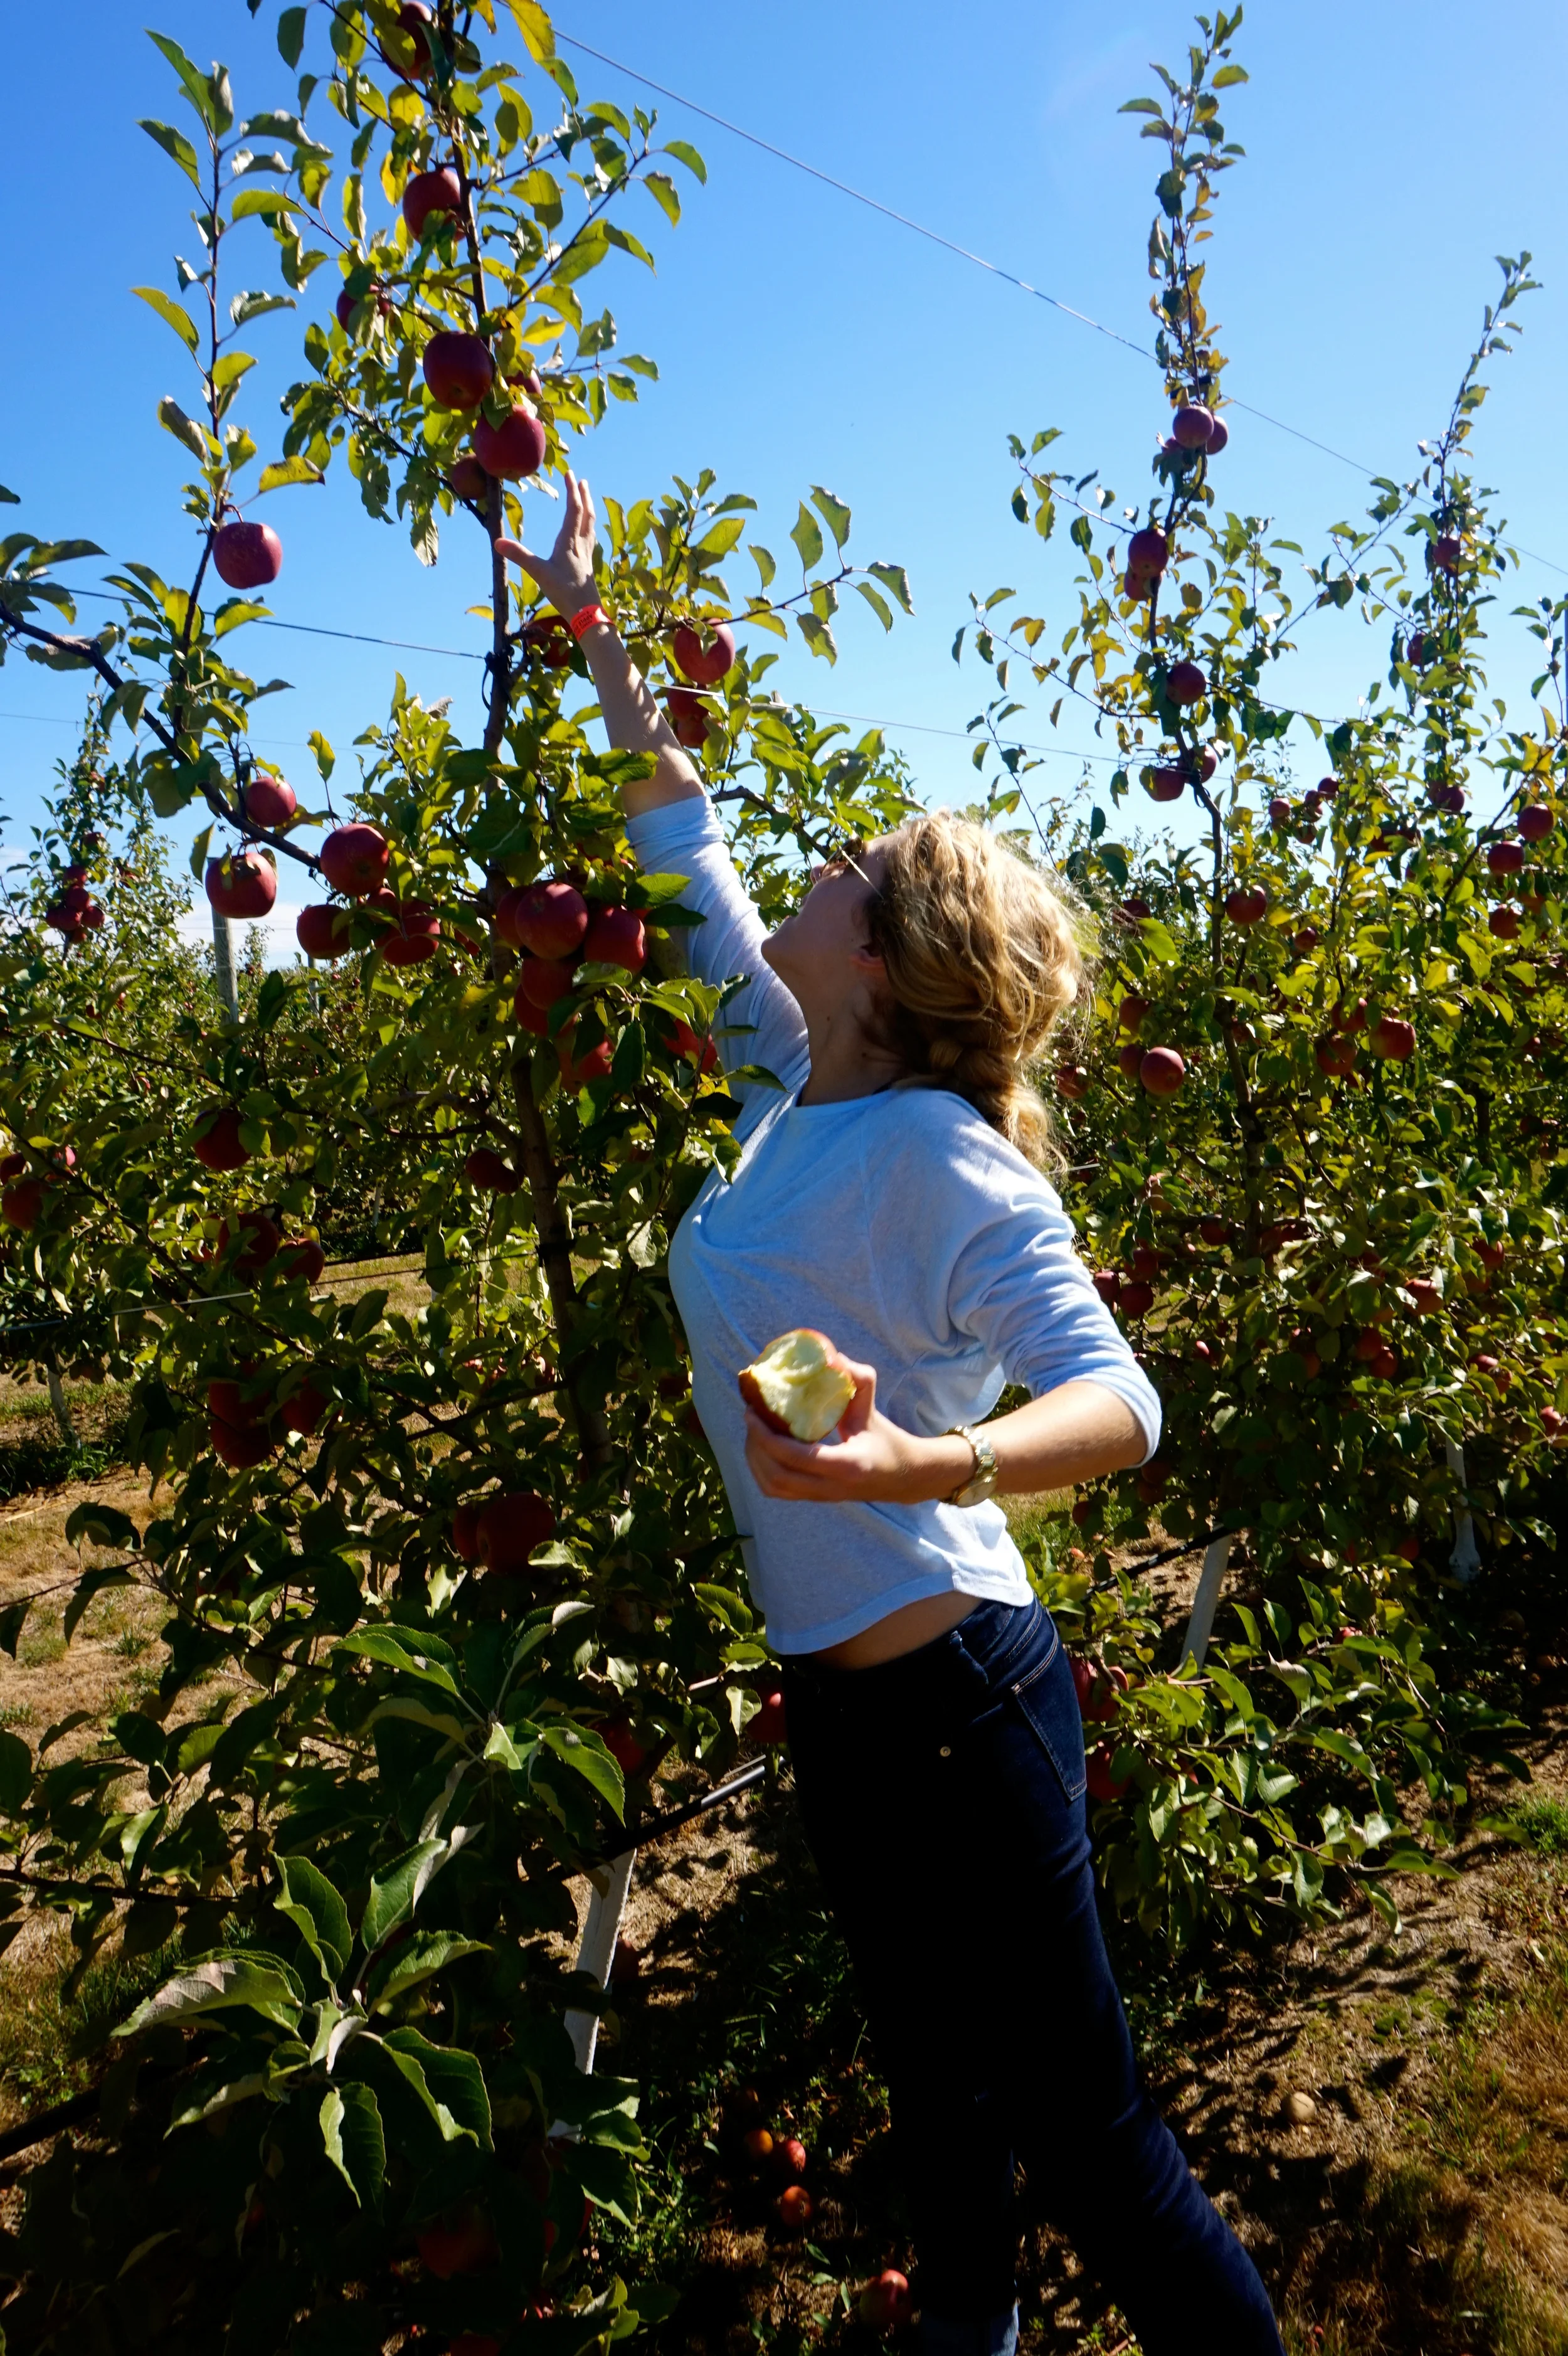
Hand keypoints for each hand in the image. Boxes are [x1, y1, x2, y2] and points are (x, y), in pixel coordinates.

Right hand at [494, 469, 597, 616]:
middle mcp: (581, 544)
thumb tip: (497, 542)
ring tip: (589, 499)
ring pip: (591, 525)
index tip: (569, 473)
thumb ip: (519, 555)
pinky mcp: (588, 565)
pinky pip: (591, 539)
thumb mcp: (538, 573)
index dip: (572, 490)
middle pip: (586, 514)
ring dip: (590, 509)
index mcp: (569, 541)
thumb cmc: (564, 592)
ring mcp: (587, 554)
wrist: (587, 614)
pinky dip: (590, 528)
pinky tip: (588, 532)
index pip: (573, 509)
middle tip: (582, 481)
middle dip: (584, 495)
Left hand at [742, 1357, 970, 1505]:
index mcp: (847, 1466)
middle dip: (756, 1446)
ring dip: (755, 1460)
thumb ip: (859, 1380)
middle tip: (751, 1416)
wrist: (902, 1477)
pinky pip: (777, 1491)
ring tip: (754, 1431)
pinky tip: (762, 1448)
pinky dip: (762, 1470)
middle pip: (777, 1476)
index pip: (796, 1458)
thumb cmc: (886, 1440)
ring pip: (773, 1488)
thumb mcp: (873, 1409)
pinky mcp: (813, 1499)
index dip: (767, 1436)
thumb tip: (832, 1357)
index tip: (753, 1412)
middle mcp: (830, 1488)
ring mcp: (820, 1497)